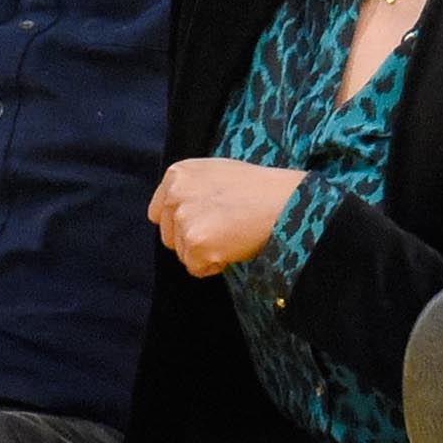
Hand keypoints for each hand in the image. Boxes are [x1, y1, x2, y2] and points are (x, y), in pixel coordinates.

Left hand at [148, 158, 307, 276]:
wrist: (284, 202)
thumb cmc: (258, 189)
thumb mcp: (216, 174)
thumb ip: (190, 190)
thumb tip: (178, 214)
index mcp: (178, 174)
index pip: (159, 213)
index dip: (181, 224)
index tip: (204, 224)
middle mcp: (175, 194)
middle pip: (169, 237)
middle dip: (193, 240)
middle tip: (226, 229)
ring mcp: (184, 219)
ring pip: (183, 254)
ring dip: (206, 253)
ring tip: (233, 234)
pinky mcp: (196, 243)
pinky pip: (197, 268)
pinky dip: (215, 265)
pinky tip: (234, 246)